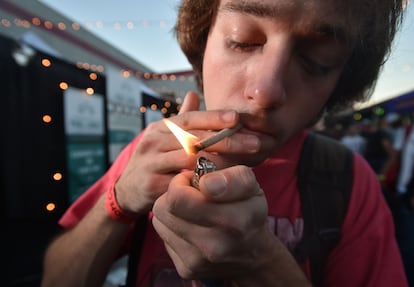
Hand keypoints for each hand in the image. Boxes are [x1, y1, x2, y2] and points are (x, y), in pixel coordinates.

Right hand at [114, 91, 268, 216]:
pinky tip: (223, 183)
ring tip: (245, 162)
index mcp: (160, 128)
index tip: (237, 117)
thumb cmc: (153, 160)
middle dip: (227, 140)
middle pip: (194, 138)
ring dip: (220, 161)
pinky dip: (203, 182)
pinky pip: (182, 183)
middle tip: (254, 142)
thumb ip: (181, 119)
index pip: (189, 118)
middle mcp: (154, 142)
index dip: (213, 117)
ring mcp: (151, 163)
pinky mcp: (151, 186)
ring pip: (189, 159)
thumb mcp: (162, 137)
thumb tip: (194, 93)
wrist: (125, 191)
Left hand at [152, 165, 270, 280]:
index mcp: (235, 219)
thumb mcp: (249, 184)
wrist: (254, 254)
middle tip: (194, 192)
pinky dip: (173, 228)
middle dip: (176, 192)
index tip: (199, 182)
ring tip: (193, 209)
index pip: (179, 197)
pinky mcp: (187, 269)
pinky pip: (164, 237)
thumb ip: (230, 176)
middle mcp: (217, 244)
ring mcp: (200, 260)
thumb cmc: (248, 210)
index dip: (184, 181)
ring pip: (160, 220)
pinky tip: (192, 227)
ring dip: (173, 210)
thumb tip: (206, 183)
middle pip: (165, 206)